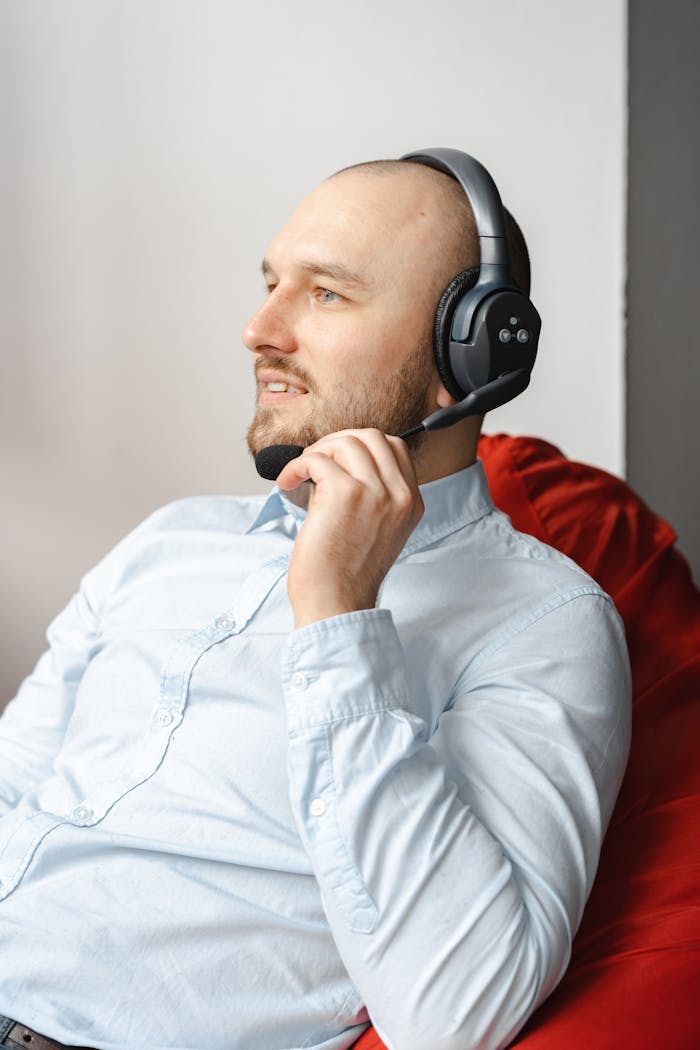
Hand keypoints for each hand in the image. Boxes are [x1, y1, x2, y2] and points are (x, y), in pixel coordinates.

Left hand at [276, 429, 423, 627]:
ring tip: (301, 475)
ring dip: (316, 452)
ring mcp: (375, 492)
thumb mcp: (377, 530)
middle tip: (315, 463)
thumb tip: (337, 459)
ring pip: (345, 442)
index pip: (395, 448)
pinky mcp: (345, 493)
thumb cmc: (345, 574)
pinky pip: (316, 460)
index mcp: (411, 503)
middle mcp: (400, 495)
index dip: (360, 446)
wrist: (335, 604)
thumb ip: (373, 495)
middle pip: (371, 437)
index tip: (336, 461)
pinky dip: (296, 466)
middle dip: (337, 442)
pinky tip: (288, 483)